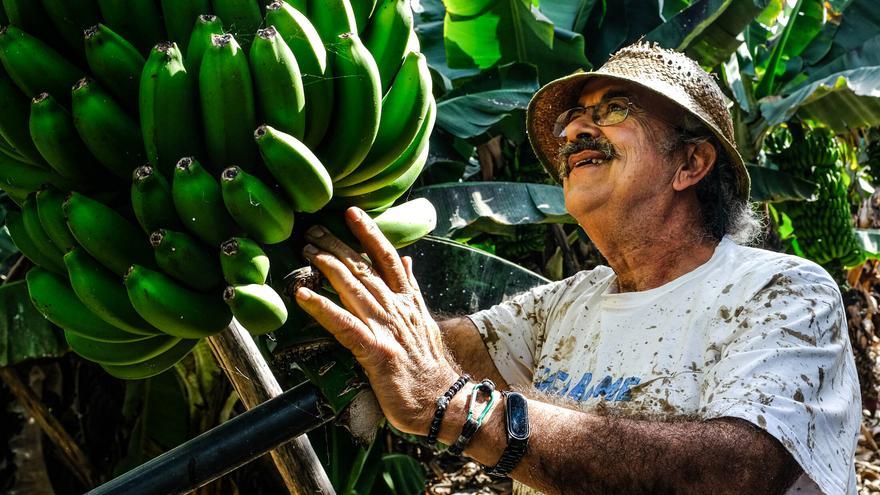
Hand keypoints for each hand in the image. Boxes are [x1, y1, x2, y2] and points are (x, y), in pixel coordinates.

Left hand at [296, 207, 459, 433]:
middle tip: (313, 228)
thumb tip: (406, 260)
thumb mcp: (425, 321)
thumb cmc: (430, 369)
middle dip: (338, 245)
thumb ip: (412, 290)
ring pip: (354, 289)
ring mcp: (387, 328)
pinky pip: (344, 325)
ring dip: (328, 267)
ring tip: (307, 251)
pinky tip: (303, 295)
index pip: (388, 258)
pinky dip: (322, 308)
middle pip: (365, 269)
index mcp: (409, 302)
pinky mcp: (376, 352)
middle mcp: (398, 309)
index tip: (352, 212)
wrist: (444, 402)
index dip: (370, 233)